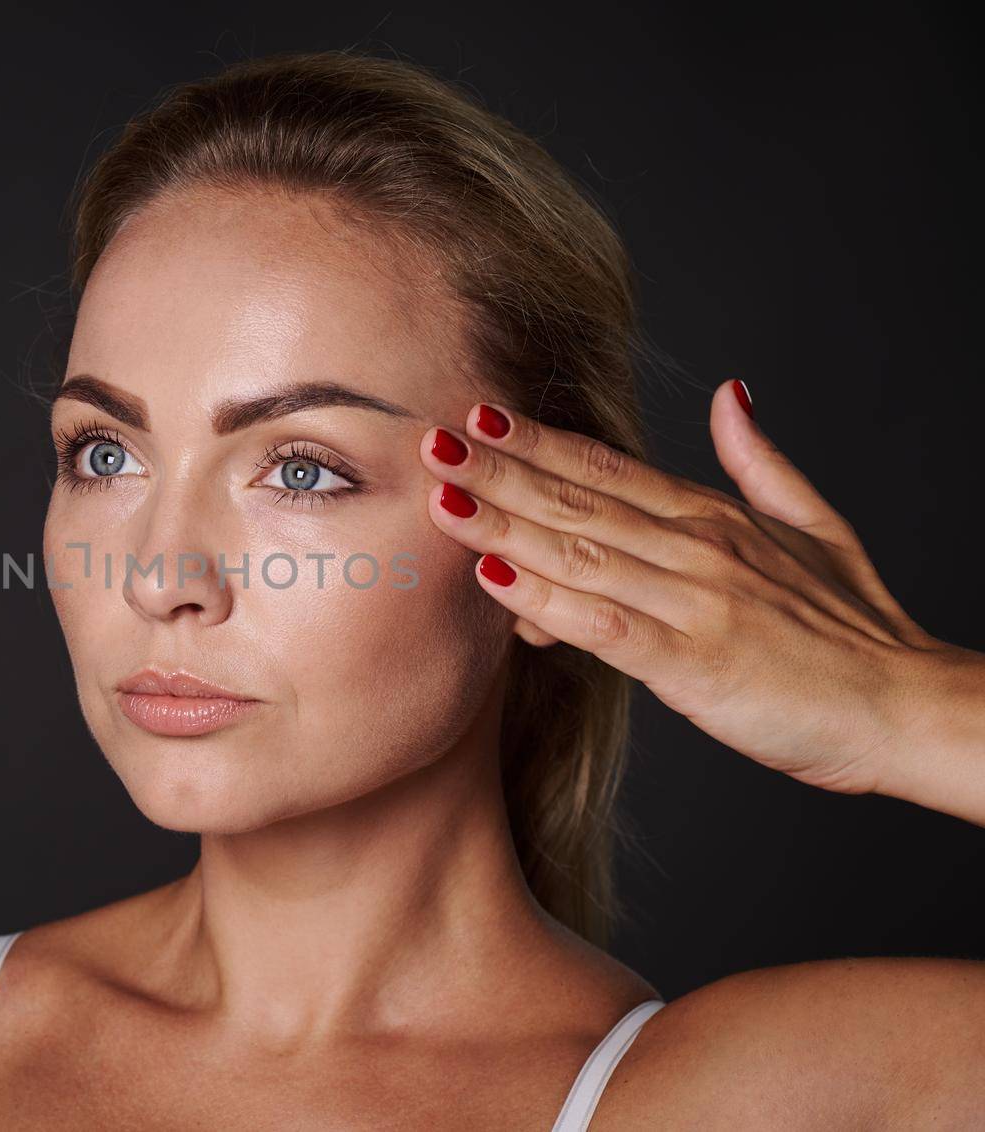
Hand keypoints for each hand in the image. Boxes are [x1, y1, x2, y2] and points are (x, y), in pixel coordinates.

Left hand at [417, 381, 981, 807]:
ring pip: (583, 554)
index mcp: (716, 518)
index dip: (539, 442)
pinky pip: (608, 626)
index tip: (479, 417)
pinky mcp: (697, 662)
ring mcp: (697, 602)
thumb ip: (762, 461)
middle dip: (500, 472)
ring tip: (443, 498)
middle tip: (431, 443)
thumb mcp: (815, 527)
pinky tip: (497, 582)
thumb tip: (731, 393)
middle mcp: (700, 548)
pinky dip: (550, 602)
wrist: (906, 709)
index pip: (609, 468)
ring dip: (506, 524)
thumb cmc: (856, 631)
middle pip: (580, 500)